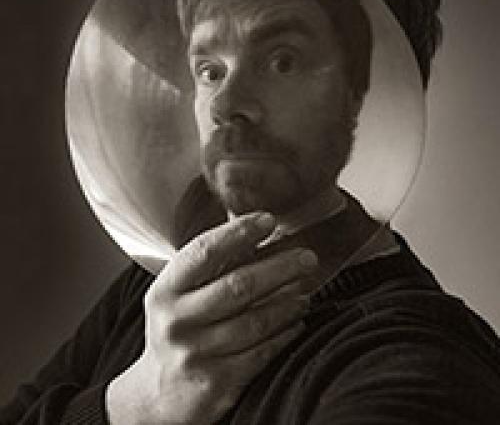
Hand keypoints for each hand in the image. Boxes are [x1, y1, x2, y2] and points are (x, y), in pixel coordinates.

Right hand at [106, 212, 317, 424]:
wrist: (158, 393)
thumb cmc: (179, 328)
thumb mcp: (179, 295)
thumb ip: (210, 267)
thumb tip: (257, 232)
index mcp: (165, 291)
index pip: (204, 252)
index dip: (238, 232)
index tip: (268, 220)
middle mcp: (176, 321)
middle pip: (238, 286)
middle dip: (280, 268)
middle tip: (308, 258)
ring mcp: (195, 354)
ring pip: (256, 321)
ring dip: (289, 303)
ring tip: (306, 290)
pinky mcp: (216, 383)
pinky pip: (262, 352)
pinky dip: (285, 334)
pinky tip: (297, 322)